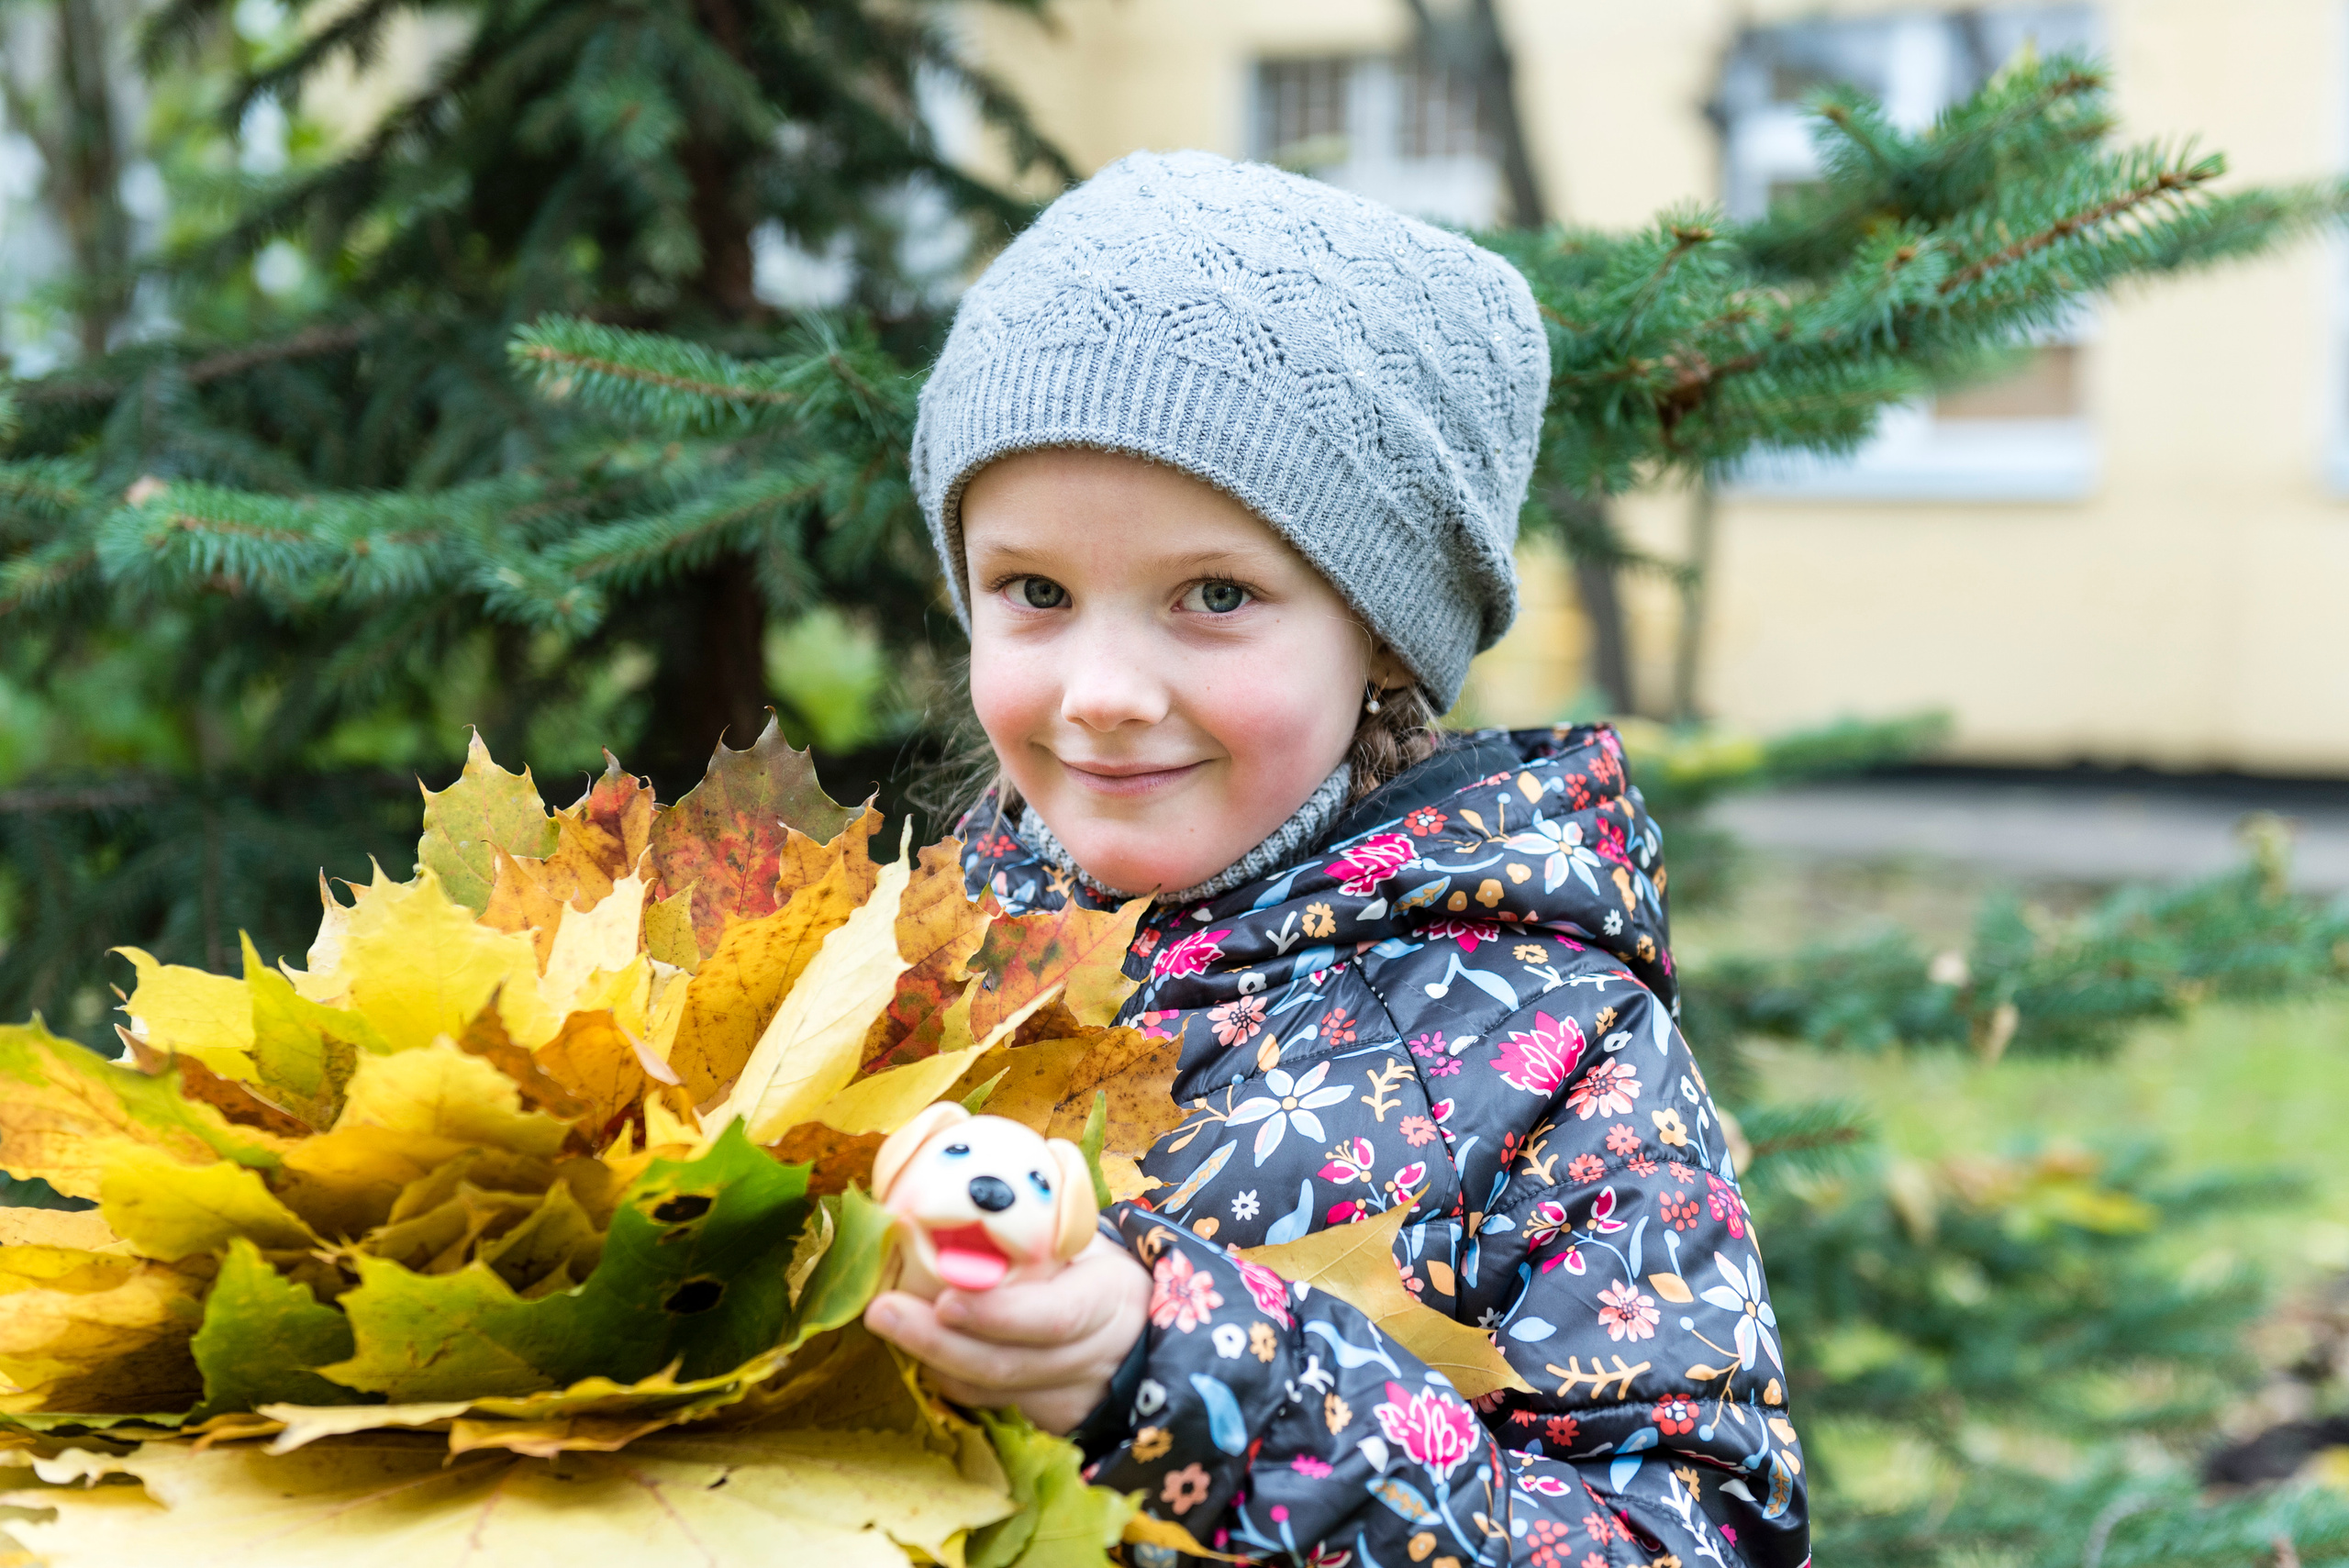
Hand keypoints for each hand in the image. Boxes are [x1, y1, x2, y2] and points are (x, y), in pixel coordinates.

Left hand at [863, 1233, 1151, 1433]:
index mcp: (1108, 1300)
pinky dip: (947, 1376)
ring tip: (885, 1322)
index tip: (945, 1298)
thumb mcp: (1085, 1240)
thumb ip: (1041, 1225)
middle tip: (883, 1310)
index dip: (998, 1314)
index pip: (1054, 1317)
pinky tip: (913, 1347)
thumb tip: (963, 1186)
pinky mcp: (1045, 1421)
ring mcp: (1067, 1398)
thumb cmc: (1097, 1270)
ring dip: (931, 1359)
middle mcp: (1090, 1358)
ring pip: (989, 1390)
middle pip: (1008, 1363)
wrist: (1137, 1331)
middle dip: (939, 1341)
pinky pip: (986, 1403)